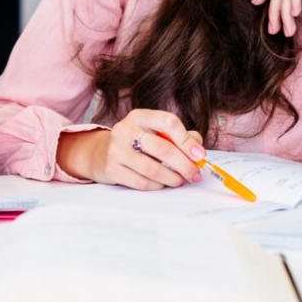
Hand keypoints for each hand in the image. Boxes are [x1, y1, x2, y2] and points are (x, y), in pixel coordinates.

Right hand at [56, 109, 204, 189]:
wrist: (101, 153)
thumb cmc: (136, 143)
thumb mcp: (154, 132)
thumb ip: (179, 137)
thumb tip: (197, 150)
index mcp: (140, 116)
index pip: (168, 122)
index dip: (186, 140)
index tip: (199, 155)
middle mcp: (125, 129)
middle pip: (162, 148)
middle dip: (184, 164)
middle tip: (195, 174)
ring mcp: (116, 149)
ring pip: (152, 168)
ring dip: (172, 178)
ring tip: (180, 180)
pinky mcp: (111, 169)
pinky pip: (141, 182)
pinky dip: (157, 185)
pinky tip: (163, 184)